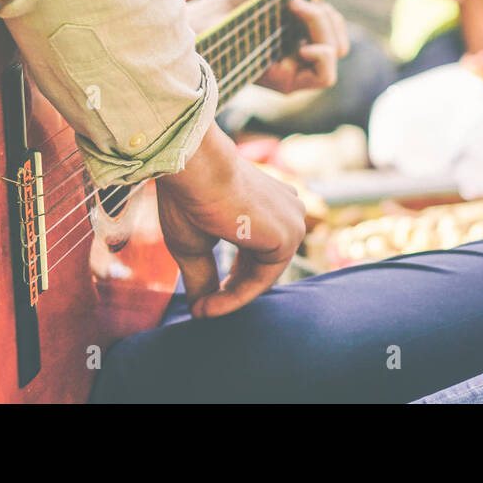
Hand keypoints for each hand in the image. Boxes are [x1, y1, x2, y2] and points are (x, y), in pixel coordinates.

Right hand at [157, 125, 305, 317]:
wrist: (196, 170)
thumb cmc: (190, 198)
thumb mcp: (195, 245)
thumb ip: (204, 277)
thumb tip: (199, 312)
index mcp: (267, 205)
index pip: (253, 256)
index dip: (227, 283)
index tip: (199, 304)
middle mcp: (286, 210)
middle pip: (260, 267)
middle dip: (230, 291)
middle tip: (200, 311)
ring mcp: (292, 221)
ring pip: (262, 274)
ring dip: (231, 298)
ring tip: (200, 311)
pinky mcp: (290, 236)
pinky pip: (263, 278)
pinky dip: (236, 295)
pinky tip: (208, 306)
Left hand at [186, 0, 349, 91]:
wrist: (213, 16)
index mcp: (303, 31)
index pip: (336, 29)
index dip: (328, 12)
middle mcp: (300, 51)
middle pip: (340, 39)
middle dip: (326, 16)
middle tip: (294, 4)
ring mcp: (295, 68)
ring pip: (336, 52)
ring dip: (322, 26)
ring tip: (293, 13)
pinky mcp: (287, 83)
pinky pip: (325, 77)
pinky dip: (322, 54)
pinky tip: (301, 45)